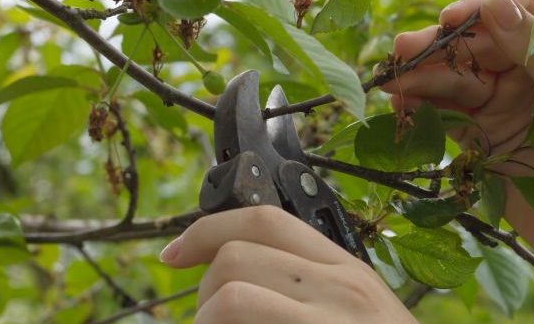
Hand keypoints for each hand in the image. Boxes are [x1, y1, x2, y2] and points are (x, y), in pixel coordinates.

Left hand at [159, 206, 417, 323]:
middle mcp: (340, 288)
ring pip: (228, 298)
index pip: (265, 221)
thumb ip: (312, 286)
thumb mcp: (359, 309)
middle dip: (203, 294)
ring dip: (207, 322)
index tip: (174, 254)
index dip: (207, 231)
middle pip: (235, 259)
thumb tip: (235, 275)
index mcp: (347, 270)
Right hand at [381, 0, 533, 201]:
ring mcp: (503, 96)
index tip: (455, 17)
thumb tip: (496, 3)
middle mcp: (532, 62)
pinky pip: (446, 110)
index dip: (484, 8)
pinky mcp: (481, 130)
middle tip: (404, 48)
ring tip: (391, 78)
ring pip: (455, 73)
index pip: (521, 8)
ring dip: (422, 74)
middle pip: (478, 39)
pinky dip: (421, 105)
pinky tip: (400, 103)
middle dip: (441, 43)